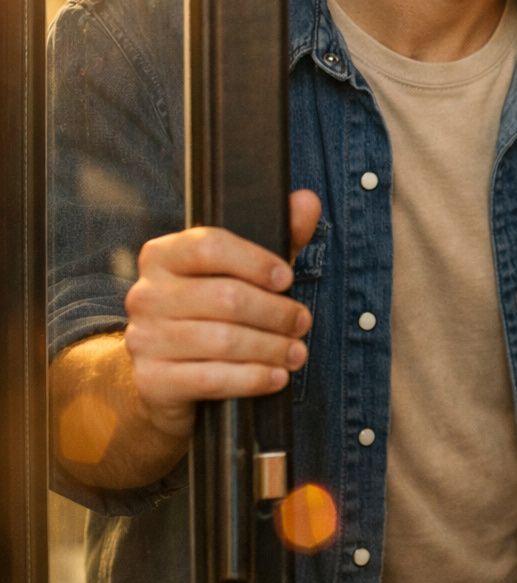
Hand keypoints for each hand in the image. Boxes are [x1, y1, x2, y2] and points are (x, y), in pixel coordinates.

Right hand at [122, 190, 321, 440]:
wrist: (165, 378)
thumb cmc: (212, 314)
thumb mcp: (245, 272)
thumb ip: (278, 236)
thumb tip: (307, 201)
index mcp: (163, 256)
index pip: (209, 245)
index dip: (255, 261)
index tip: (287, 279)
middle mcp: (146, 294)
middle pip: (226, 297)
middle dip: (277, 312)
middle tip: (303, 323)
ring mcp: (144, 339)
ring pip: (223, 341)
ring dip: (271, 348)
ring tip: (297, 353)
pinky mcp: (152, 381)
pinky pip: (212, 379)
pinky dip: (253, 379)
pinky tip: (276, 378)